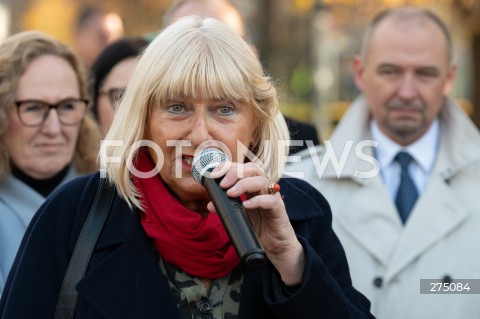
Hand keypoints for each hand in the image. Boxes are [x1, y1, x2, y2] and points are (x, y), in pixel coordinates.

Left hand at [207, 162, 304, 285]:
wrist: (276, 246)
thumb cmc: (260, 227)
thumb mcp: (239, 216)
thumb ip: (226, 208)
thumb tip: (210, 204)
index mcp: (254, 187)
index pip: (243, 168)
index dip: (230, 167)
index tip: (215, 173)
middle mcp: (264, 189)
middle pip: (253, 169)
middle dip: (236, 172)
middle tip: (223, 184)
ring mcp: (273, 198)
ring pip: (262, 181)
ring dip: (244, 184)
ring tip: (231, 194)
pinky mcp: (279, 210)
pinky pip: (271, 200)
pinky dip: (257, 201)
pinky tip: (246, 206)